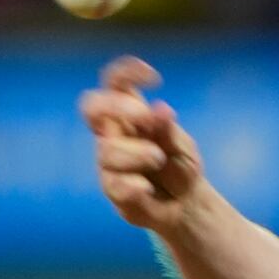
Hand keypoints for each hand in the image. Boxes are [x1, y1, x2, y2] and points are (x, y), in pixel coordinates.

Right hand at [78, 56, 205, 234]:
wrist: (186, 205)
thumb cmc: (180, 167)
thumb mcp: (182, 146)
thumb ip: (168, 130)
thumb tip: (161, 109)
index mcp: (130, 113)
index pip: (115, 83)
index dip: (126, 72)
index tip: (154, 78)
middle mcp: (113, 133)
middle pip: (91, 106)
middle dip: (115, 106)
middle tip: (143, 115)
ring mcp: (108, 161)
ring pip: (106, 150)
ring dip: (137, 153)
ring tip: (159, 159)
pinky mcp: (112, 188)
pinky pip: (114, 184)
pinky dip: (133, 185)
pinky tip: (146, 188)